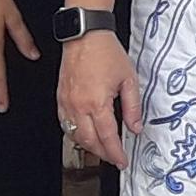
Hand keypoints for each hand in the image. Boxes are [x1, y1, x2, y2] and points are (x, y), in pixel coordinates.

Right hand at [58, 32, 140, 163]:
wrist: (85, 35)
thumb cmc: (105, 52)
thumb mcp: (128, 79)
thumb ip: (132, 107)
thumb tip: (135, 127)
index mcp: (96, 102)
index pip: (107, 137)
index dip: (116, 153)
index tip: (122, 160)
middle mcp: (78, 105)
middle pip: (89, 141)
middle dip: (103, 154)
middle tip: (113, 157)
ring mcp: (66, 102)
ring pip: (74, 135)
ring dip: (88, 146)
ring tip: (102, 149)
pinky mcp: (60, 98)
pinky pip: (64, 124)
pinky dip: (74, 133)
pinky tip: (83, 134)